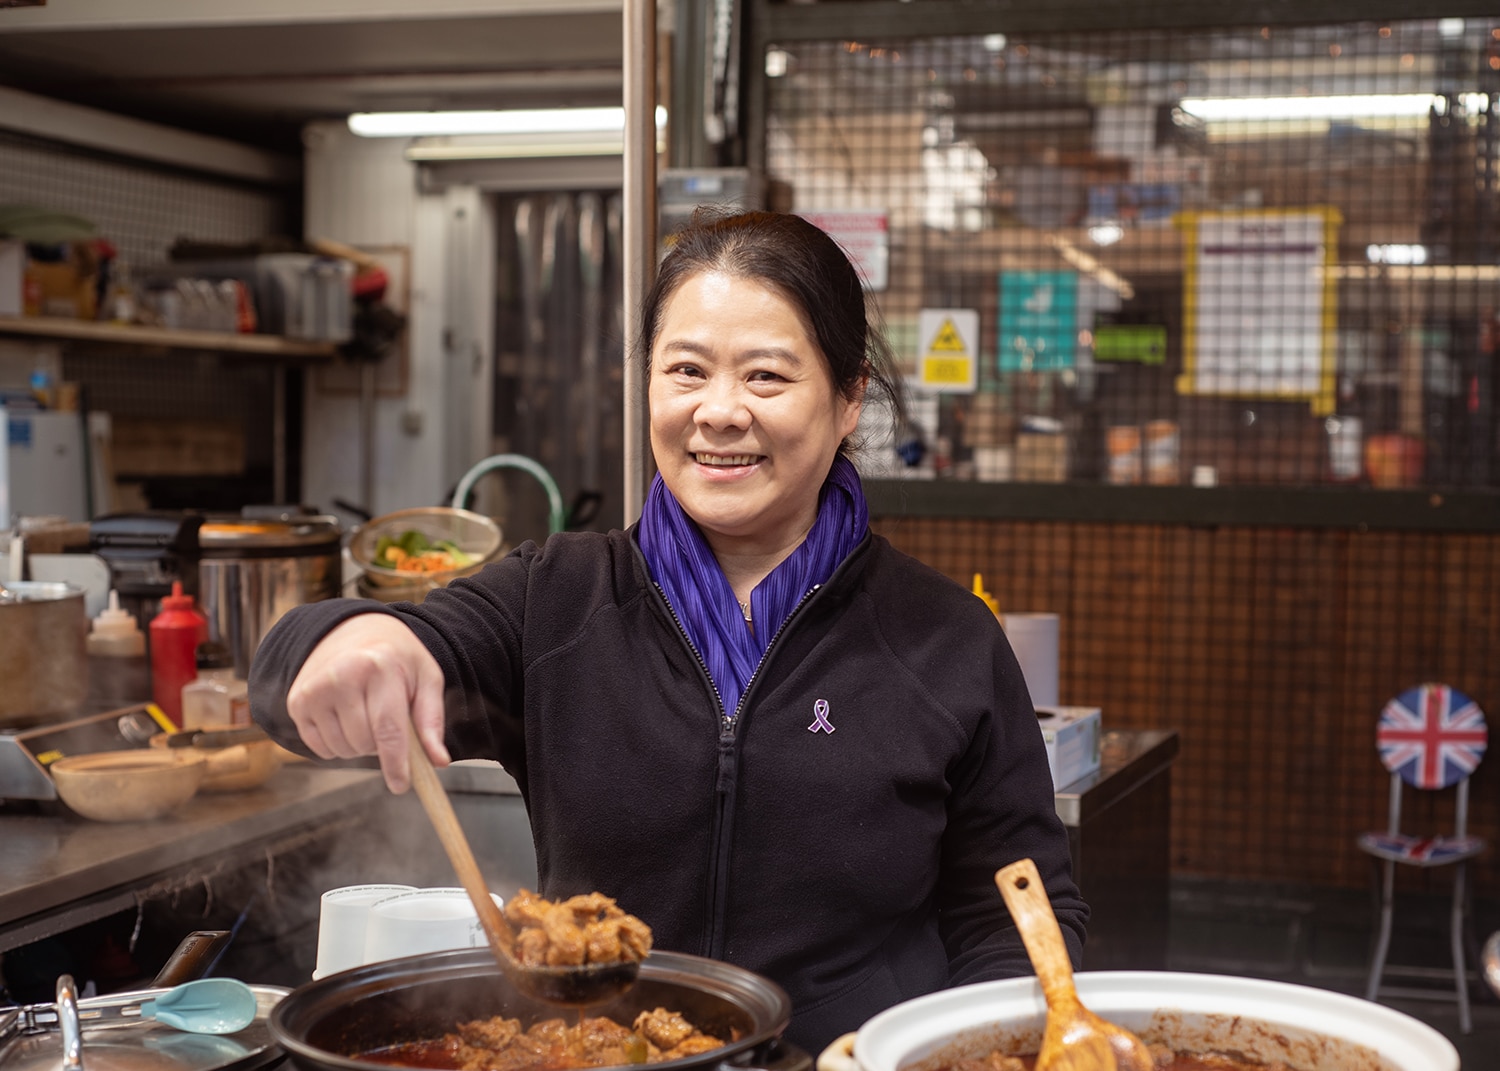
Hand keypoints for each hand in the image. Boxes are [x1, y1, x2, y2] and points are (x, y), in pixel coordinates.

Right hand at [285, 613, 449, 792]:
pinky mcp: (296, 701)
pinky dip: (336, 743)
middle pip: (365, 744)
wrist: (353, 630)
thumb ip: (432, 720)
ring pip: (342, 750)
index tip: (400, 786)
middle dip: (380, 744)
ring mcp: (314, 689)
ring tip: (364, 713)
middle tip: (385, 717)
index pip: (388, 729)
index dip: (395, 763)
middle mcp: (342, 676)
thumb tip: (438, 762)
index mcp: (380, 667)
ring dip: (358, 744)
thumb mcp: (426, 678)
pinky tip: (343, 716)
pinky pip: (319, 748)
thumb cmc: (396, 659)